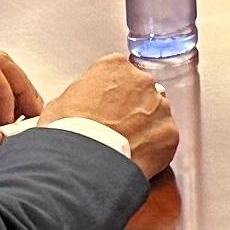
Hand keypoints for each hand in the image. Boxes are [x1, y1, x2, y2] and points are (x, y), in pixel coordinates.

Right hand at [39, 57, 178, 175]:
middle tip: (115, 128)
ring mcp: (159, 106)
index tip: (105, 107)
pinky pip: (164, 138)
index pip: (118, 73)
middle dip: (131, 107)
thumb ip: (79, 96)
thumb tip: (78, 106)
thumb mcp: (60, 104)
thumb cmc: (69, 133)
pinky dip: (154, 148)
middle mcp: (142, 81)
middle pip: (141, 91)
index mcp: (114, 67)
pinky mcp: (169, 133)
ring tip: (125, 146)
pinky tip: (136, 157)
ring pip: (156, 114)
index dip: (110, 93)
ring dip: (145, 126)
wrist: (84, 162)